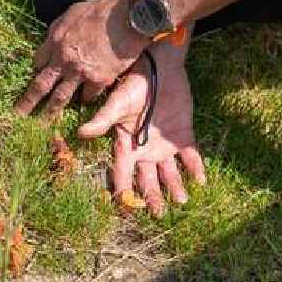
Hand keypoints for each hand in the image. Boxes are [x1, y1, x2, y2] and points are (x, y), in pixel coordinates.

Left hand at [15, 0, 147, 116]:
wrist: (129, 17)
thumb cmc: (104, 10)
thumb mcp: (73, 12)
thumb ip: (60, 27)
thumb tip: (53, 39)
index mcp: (56, 40)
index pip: (37, 62)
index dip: (35, 70)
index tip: (34, 77)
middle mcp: (64, 60)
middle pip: (40, 85)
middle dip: (27, 102)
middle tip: (17, 116)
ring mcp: (81, 72)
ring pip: (61, 98)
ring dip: (51, 113)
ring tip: (43, 126)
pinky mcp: (100, 80)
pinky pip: (89, 96)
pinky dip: (87, 99)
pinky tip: (86, 102)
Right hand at [78, 57, 205, 216]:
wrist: (159, 67)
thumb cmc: (134, 84)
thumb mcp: (118, 104)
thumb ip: (103, 120)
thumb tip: (80, 133)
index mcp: (126, 145)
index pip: (122, 173)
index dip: (123, 190)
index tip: (125, 208)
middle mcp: (144, 150)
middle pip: (147, 180)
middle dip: (152, 197)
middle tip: (158, 214)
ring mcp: (164, 144)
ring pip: (170, 173)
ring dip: (175, 187)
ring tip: (181, 201)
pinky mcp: (182, 135)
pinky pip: (190, 156)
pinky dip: (195, 167)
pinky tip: (200, 180)